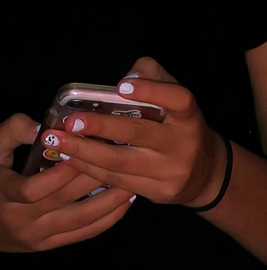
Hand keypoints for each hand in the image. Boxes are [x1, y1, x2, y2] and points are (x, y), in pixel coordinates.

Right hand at [0, 112, 134, 251]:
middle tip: (116, 158)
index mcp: (6, 195)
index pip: (34, 189)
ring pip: (80, 220)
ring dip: (109, 202)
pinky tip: (123, 203)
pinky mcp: (49, 245)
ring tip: (130, 181)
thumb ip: (12, 132)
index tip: (81, 152)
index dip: (60, 173)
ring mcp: (37, 236)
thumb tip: (40, 128)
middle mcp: (22, 220)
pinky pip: (83, 234)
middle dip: (92, 178)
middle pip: (64, 201)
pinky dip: (107, 219)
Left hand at [52, 58, 225, 207]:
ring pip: (121, 162)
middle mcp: (184, 144)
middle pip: (138, 133)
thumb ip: (153, 77)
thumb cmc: (180, 128)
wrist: (206, 174)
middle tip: (70, 122)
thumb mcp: (175, 99)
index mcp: (189, 116)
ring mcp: (172, 172)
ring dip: (84, 152)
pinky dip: (91, 169)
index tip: (121, 87)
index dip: (151, 91)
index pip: (178, 99)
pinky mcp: (159, 192)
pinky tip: (72, 159)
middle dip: (100, 127)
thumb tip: (125, 79)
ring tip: (57, 142)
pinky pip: (119, 180)